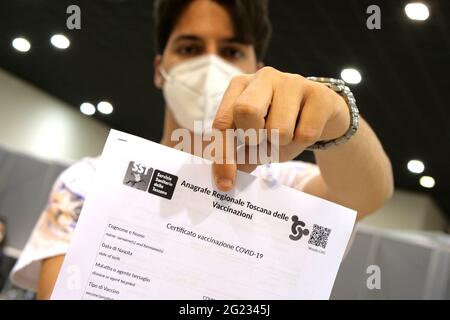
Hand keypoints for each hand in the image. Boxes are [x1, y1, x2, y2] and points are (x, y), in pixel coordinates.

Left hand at [212, 66, 350, 191]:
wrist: (322, 112)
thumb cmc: (280, 124)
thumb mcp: (256, 138)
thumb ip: (239, 154)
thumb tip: (226, 179)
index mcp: (240, 87)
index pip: (223, 122)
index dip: (222, 155)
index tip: (226, 183)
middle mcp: (263, 78)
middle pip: (245, 110)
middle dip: (252, 138)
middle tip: (261, 143)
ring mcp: (292, 81)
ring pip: (278, 129)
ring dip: (281, 146)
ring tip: (286, 138)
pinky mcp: (319, 93)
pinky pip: (305, 134)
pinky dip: (302, 144)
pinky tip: (305, 131)